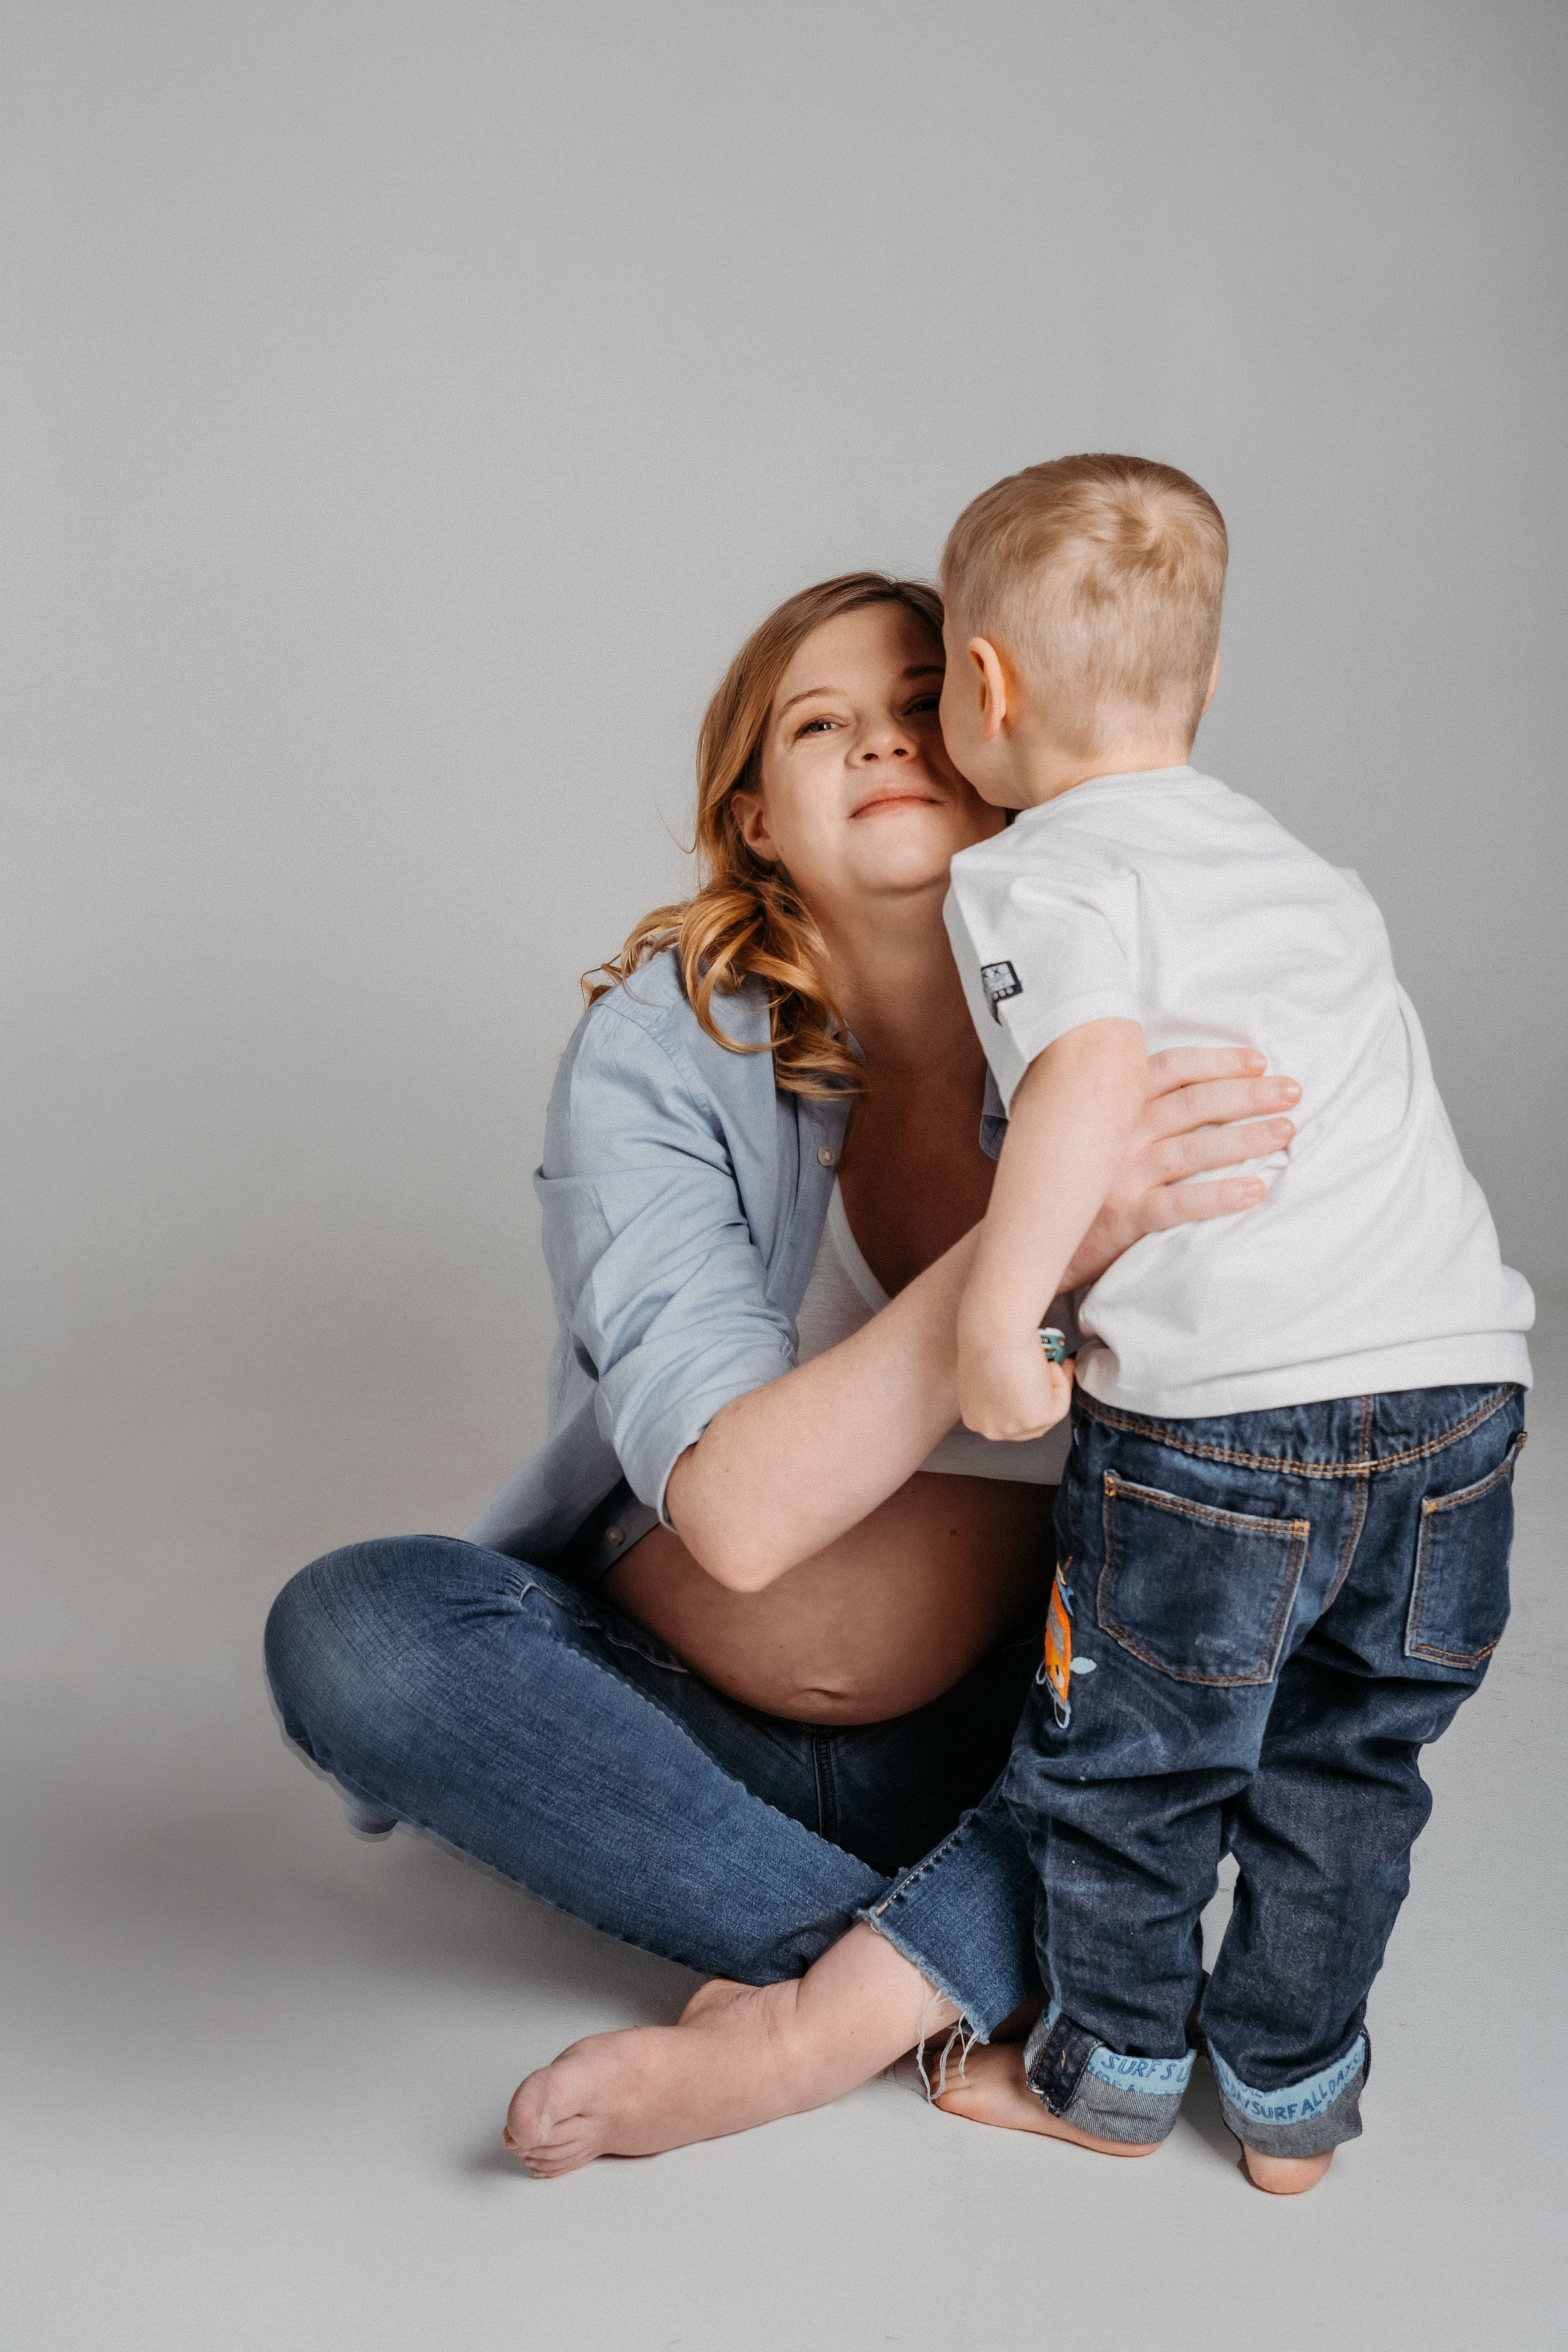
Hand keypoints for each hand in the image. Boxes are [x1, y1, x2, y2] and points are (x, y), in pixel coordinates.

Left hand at [957, 1324, 1073, 1441]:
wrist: (992, 1333)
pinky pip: (1059, 1406)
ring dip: (1053, 1388)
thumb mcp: (984, 1373)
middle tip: (1053, 1374)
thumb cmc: (984, 1341)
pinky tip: (1051, 1364)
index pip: (1005, 1420)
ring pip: (1045, 1417)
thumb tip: (1020, 1386)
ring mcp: (1013, 1428)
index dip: (1024, 1400)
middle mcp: (990, 1428)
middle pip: (1026, 1424)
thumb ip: (997, 1388)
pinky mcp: (1035, 1420)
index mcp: (973, 1418)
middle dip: (1042, 1399)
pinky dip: (1060, 1383)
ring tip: (1055, 1364)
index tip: (1034, 1383)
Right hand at [1061, 1048, 1298, 1292]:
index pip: (1171, 1068)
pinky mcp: (1123, 1218)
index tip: (1259, 1061)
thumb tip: (1195, 1091)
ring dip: (1245, 1138)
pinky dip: (1219, 1197)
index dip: (1219, 1062)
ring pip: (1193, 1149)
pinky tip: (1256, 1191)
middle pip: (1193, 1103)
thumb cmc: (1076, 1183)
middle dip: (1248, 1094)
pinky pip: (1178, 1205)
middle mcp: (1117, 1134)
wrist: (1029, 1239)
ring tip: (1286, 1132)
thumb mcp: (1094, 1133)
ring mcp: (1119, 1175)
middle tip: (1292, 1092)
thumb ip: (1131, 1109)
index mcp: (1113, 1106)